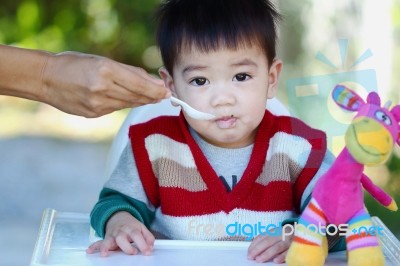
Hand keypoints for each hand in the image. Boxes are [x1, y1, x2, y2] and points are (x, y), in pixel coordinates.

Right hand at [42, 51, 169, 116]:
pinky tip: (134, 101)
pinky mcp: (93, 114)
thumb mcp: (101, 60)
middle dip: (153, 96)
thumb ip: (127, 72)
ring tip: (154, 98)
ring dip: (142, 101)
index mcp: (105, 71)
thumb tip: (151, 80)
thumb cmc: (74, 64)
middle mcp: (102, 89)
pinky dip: (127, 104)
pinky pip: (116, 109)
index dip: (156, 89)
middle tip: (166, 95)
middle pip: (136, 96)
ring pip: (128, 104)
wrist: (46, 79)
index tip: (167, 90)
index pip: (139, 84)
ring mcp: (97, 104)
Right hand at [86, 211, 154, 256]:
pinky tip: (89, 251)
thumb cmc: (131, 225)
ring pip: (108, 240)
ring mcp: (112, 236)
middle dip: (127, 246)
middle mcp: (121, 232)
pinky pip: (98, 242)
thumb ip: (148, 237)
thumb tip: (151, 247)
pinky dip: (93, 246)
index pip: (137, 235)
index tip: (147, 252)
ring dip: (106, 247)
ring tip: (105, 253)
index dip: (142, 244)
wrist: (118, 217)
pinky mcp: (106, 239)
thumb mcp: (142, 228)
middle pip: (122, 238)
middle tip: (133, 252)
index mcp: (131, 228)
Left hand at [247, 226, 293, 263]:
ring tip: (259, 259)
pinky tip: (276, 261)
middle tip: (252, 257)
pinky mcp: (296, 247)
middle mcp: (281, 234)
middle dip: (258, 250)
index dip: (254, 245)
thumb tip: (253, 249)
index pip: (262, 237)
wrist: (304, 233)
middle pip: (268, 241)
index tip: (249, 253)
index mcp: (274, 231)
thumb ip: (266, 240)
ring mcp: (289, 240)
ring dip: (267, 254)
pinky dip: (282, 256)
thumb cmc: (285, 236)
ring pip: (277, 247)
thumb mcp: (275, 235)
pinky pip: (288, 252)